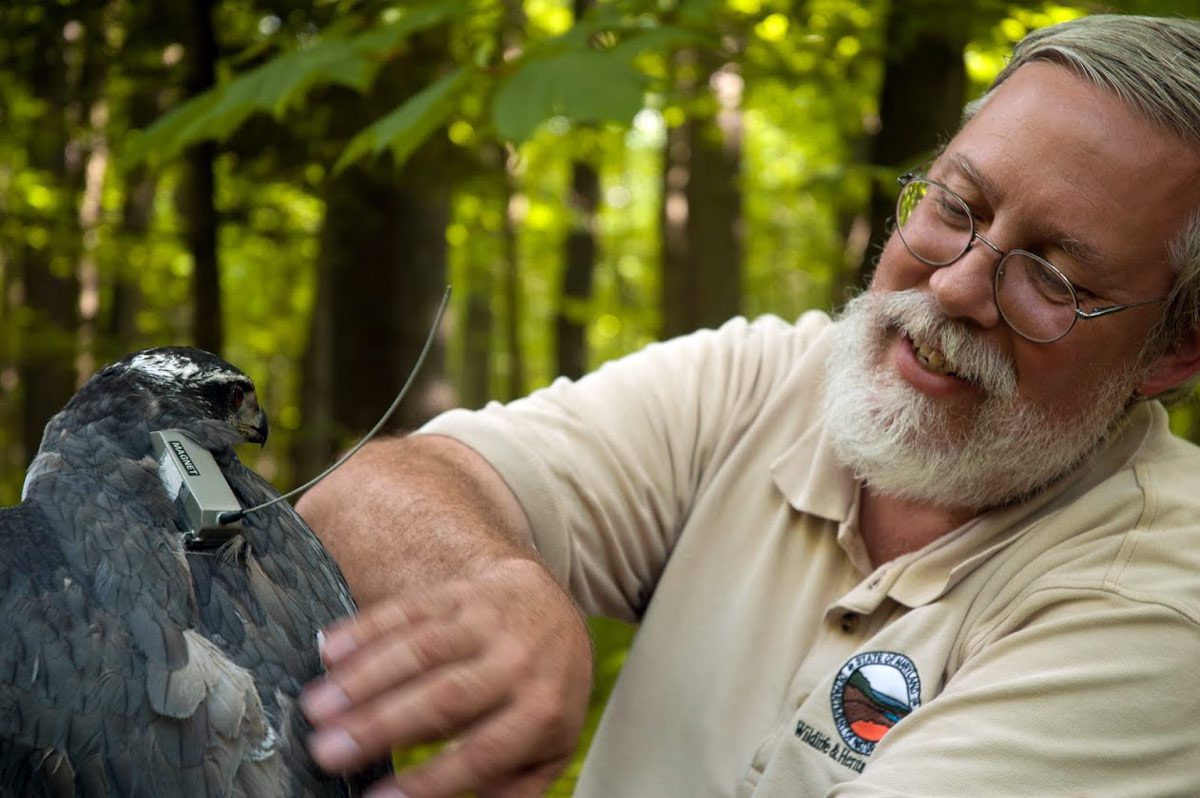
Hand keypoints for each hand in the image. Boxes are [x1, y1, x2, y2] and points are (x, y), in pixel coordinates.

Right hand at [300, 557, 592, 796]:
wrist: (552, 610)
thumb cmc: (540, 694)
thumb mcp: (548, 745)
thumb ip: (512, 785)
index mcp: (541, 711)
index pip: (482, 752)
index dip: (428, 780)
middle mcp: (516, 662)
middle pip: (445, 697)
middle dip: (381, 726)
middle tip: (327, 751)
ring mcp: (486, 622)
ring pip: (420, 649)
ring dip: (363, 678)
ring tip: (316, 707)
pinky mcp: (458, 593)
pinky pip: (409, 608)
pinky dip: (366, 628)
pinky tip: (329, 649)